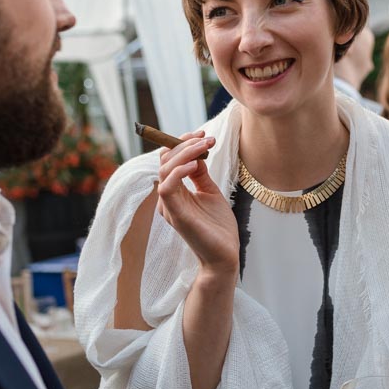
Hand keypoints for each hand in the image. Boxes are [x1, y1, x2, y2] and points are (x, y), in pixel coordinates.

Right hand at [155, 132, 239, 275]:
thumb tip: (197, 153)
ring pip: (164, 170)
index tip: (202, 134)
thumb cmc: (218, 227)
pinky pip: (166, 188)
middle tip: (206, 138)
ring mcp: (170, 207)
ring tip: (204, 146)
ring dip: (184, 154)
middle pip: (165, 161)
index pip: (169, 160)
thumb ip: (200, 175)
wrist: (224, 255)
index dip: (182, 143)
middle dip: (185, 144)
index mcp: (175, 192)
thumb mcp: (210, 193)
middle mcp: (169, 198)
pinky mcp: (175, 215)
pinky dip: (178, 173)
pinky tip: (194, 165)